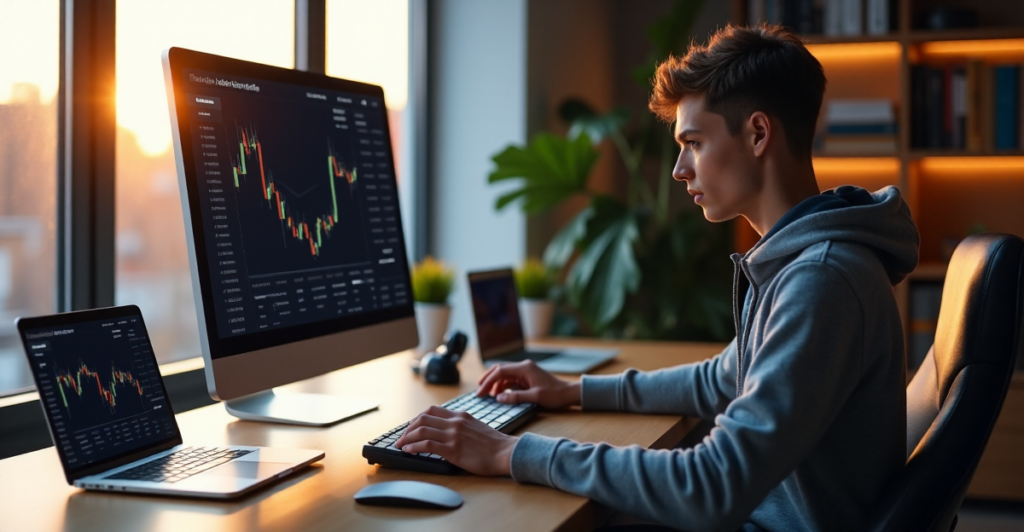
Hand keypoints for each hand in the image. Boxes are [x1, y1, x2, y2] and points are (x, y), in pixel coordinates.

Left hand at [394, 406, 516, 475]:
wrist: (506, 452)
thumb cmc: (494, 444)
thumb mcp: (477, 426)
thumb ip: (462, 426)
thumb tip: (447, 432)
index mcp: (460, 415)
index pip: (432, 411)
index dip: (417, 419)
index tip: (411, 427)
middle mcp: (455, 422)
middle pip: (423, 418)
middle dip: (408, 428)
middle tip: (401, 437)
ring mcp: (453, 435)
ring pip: (422, 429)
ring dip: (407, 437)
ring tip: (400, 445)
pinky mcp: (453, 449)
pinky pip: (427, 444)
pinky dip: (414, 446)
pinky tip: (408, 450)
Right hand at [476, 360, 580, 408]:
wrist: (569, 393)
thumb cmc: (555, 395)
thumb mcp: (535, 397)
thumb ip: (516, 397)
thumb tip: (498, 398)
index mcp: (525, 368)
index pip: (500, 371)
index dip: (488, 382)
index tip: (481, 392)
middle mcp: (524, 366)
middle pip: (500, 369)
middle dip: (488, 379)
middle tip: (479, 390)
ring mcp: (525, 371)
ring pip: (504, 374)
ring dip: (495, 383)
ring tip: (488, 395)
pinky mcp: (527, 377)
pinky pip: (511, 379)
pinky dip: (503, 385)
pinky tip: (500, 394)